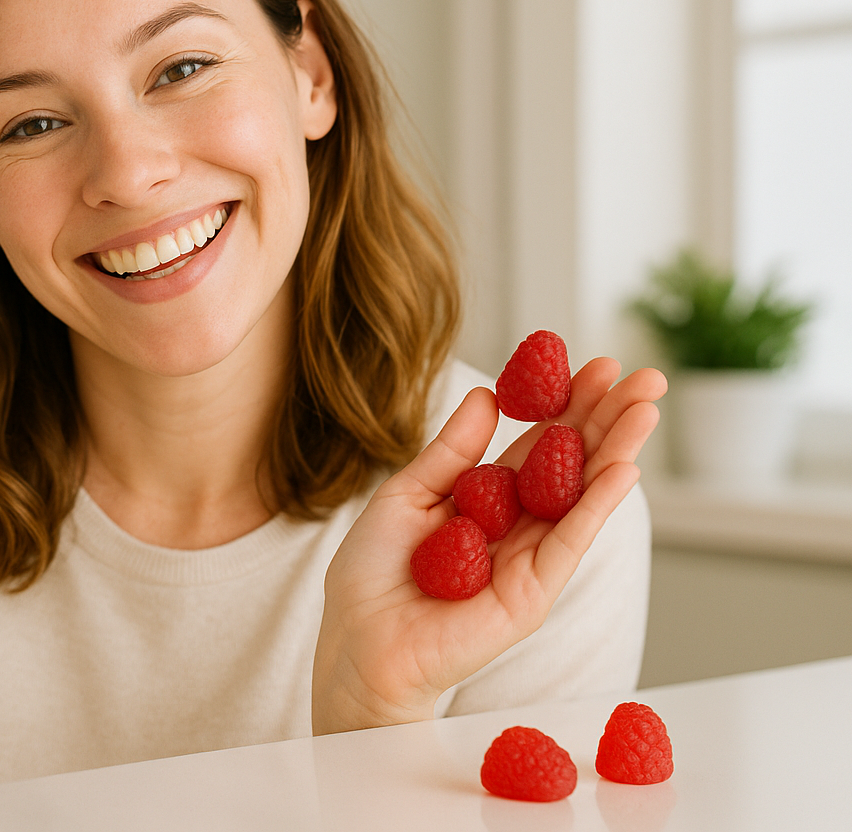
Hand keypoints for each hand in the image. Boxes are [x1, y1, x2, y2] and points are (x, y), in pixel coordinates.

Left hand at [311, 358, 664, 733]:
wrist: (357, 640)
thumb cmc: (371, 573)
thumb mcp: (406, 494)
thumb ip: (451, 452)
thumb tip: (488, 395)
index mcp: (485, 498)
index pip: (538, 443)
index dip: (567, 404)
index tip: (599, 365)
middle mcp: (516, 525)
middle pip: (571, 463)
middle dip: (609, 419)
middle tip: (644, 375)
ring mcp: (530, 559)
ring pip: (582, 496)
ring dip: (617, 451)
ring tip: (647, 408)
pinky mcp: (532, 593)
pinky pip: (570, 543)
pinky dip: (597, 506)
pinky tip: (623, 468)